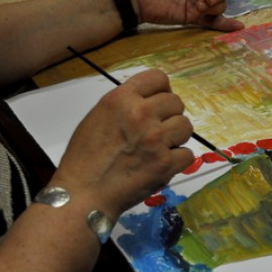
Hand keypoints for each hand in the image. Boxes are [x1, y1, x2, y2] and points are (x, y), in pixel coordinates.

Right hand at [51, 69, 194, 221]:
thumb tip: (150, 101)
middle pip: (176, 102)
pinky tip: (160, 165)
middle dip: (169, 116)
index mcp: (120, 99)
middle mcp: (140, 114)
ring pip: (186, 126)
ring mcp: (155, 138)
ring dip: (176, 137)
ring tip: (158, 148)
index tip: (157, 104)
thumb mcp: (97, 117)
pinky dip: (177, 161)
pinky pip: (187, 154)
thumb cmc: (85, 158)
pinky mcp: (166, 162)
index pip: (159, 78)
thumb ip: (125, 105)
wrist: (83, 194)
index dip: (161, 91)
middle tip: (155, 132)